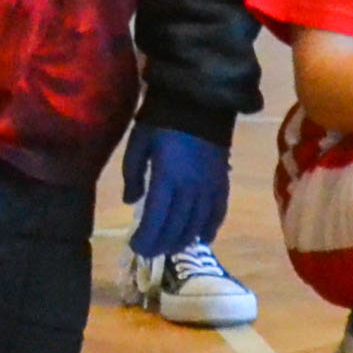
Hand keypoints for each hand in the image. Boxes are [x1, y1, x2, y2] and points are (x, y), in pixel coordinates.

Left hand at [119, 123, 230, 258]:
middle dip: (161, 243)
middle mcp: (190, 189)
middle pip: (176, 227)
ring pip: (197, 224)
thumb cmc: (162, 120)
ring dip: (183, 240)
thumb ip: (133, 174)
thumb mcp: (139, 142)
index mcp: (166, 178)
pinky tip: (202, 239)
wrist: (200, 100)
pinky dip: (210, 228)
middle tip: (150, 252)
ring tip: (170, 247)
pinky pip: (218, 213)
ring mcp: (209, 187)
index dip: (146, 238)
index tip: (136, 247)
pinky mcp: (222, 183)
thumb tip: (129, 202)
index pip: (156, 219)